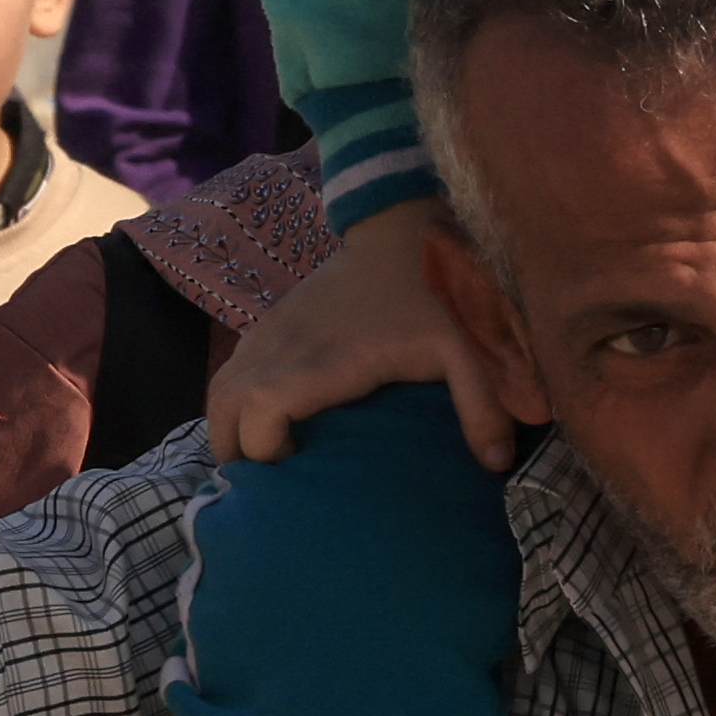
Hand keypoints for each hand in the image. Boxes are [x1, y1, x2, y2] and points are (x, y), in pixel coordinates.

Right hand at [208, 203, 513, 468]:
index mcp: (325, 359)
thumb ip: (482, 405)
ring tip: (264, 460)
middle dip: (234, 452)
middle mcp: (285, 344)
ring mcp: (271, 330)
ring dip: (229, 429)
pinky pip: (231, 369)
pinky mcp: (270, 321)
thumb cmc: (432, 296)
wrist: (401, 232)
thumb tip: (495, 464)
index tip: (296, 470)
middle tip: (270, 483)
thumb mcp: (466, 349)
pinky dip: (235, 403)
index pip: (259, 410)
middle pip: (223, 406)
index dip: (263, 451)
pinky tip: (266, 423)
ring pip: (219, 388)